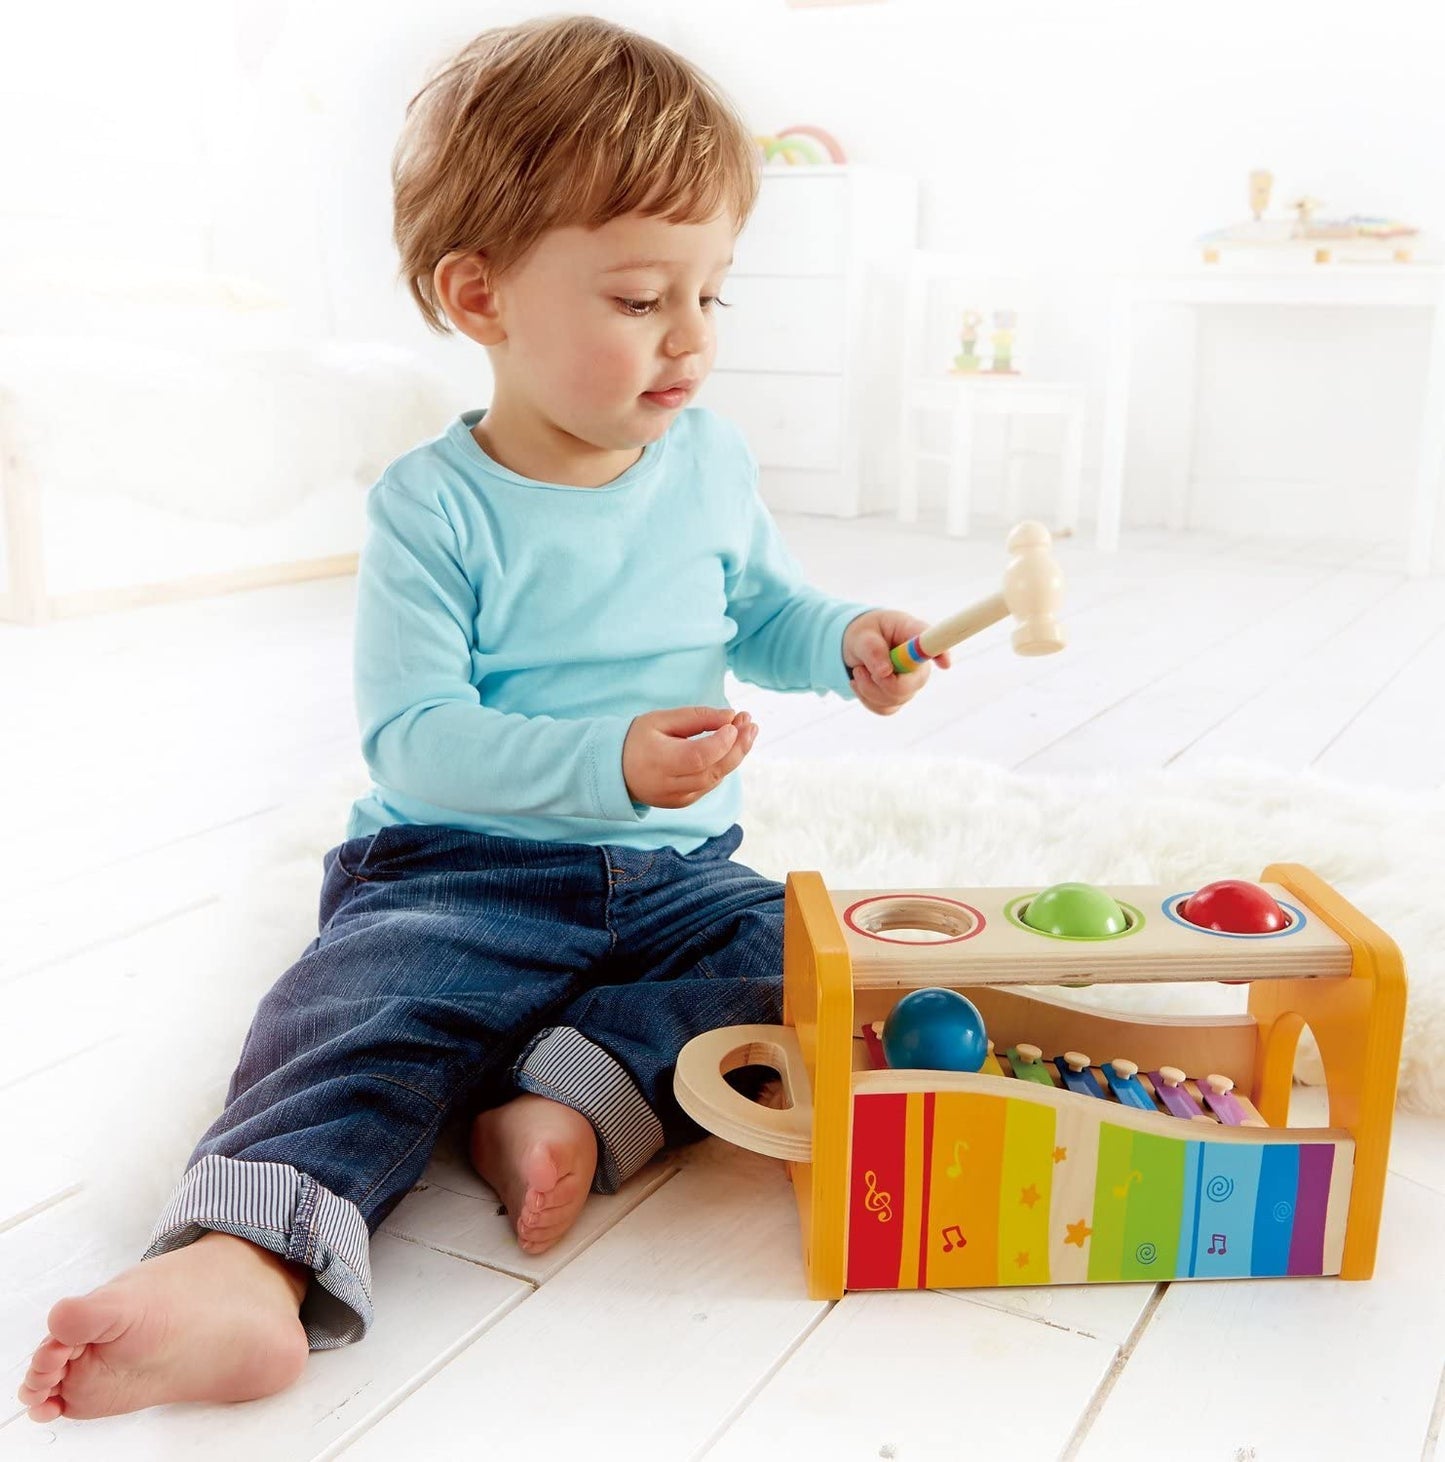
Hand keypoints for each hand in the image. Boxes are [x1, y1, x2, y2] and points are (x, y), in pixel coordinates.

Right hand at [622, 705, 758, 807]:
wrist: (616, 771)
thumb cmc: (638, 739)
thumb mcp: (661, 720)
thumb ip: (696, 718)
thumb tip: (730, 717)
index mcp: (658, 761)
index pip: (698, 757)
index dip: (721, 742)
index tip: (735, 721)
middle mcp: (669, 785)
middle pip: (713, 771)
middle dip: (738, 747)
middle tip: (751, 723)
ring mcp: (678, 798)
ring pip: (716, 779)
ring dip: (736, 755)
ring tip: (747, 729)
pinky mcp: (684, 802)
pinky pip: (711, 783)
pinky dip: (724, 765)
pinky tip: (732, 746)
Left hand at [843, 609, 950, 716]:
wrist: (858, 647)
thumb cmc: (865, 634)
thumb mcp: (862, 635)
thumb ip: (872, 649)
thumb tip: (885, 671)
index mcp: (913, 635)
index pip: (934, 643)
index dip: (942, 653)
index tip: (945, 663)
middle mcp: (919, 662)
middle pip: (913, 684)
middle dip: (882, 682)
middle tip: (861, 669)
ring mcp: (912, 682)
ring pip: (896, 699)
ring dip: (869, 688)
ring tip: (859, 670)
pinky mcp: (900, 697)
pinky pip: (886, 709)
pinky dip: (867, 699)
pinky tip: (861, 682)